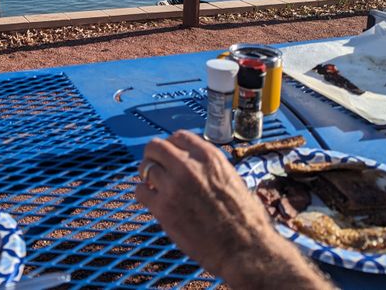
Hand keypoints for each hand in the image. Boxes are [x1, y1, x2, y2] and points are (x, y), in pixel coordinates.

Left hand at [134, 130, 331, 288]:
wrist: (245, 248)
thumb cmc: (245, 218)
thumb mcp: (232, 178)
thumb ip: (209, 168)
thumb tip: (193, 164)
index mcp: (209, 157)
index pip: (179, 136)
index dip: (172, 146)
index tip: (171, 156)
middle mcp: (189, 166)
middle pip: (156, 147)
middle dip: (153, 156)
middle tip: (155, 167)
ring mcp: (173, 186)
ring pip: (145, 168)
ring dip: (147, 176)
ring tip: (154, 186)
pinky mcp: (163, 208)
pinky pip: (140, 192)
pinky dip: (143, 194)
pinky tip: (151, 200)